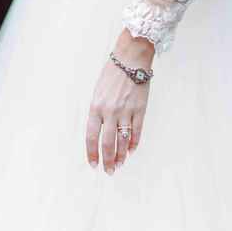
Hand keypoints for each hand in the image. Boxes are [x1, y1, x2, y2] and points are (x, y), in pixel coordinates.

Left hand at [86, 29, 154, 174]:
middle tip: (108, 171)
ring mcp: (126, 112)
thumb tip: (100, 133)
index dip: (92, 153)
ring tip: (119, 165)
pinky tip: (130, 152)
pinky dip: (133, 144)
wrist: (131, 59)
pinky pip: (136, 132)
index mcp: (95, 107)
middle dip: (107, 160)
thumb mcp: (97, 93)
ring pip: (123, 141)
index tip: (93, 165)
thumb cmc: (112, 75)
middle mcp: (110, 112)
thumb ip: (97, 113)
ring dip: (121, 156)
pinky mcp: (140, 110)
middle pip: (108, 143)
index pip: (91, 137)